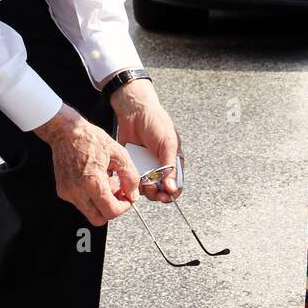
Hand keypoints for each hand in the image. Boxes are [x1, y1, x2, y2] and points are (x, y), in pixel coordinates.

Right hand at [34, 104, 139, 225]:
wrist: (67, 132)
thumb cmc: (90, 139)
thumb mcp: (119, 154)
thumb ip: (130, 177)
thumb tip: (133, 194)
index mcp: (92, 182)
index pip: (111, 212)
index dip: (123, 208)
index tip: (127, 199)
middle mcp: (77, 191)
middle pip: (98, 219)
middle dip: (111, 209)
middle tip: (118, 194)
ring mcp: (68, 192)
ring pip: (89, 211)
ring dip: (102, 203)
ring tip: (108, 182)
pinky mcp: (63, 190)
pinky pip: (80, 203)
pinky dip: (91, 197)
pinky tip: (97, 180)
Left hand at [110, 78, 183, 202]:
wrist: (134, 111)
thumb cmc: (156, 123)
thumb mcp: (167, 145)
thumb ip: (170, 168)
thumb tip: (172, 189)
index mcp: (174, 161)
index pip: (176, 184)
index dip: (172, 193)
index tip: (165, 196)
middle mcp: (161, 166)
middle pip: (161, 190)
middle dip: (156, 193)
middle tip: (152, 189)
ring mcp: (146, 166)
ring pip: (146, 188)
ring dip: (144, 188)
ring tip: (142, 179)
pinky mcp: (133, 165)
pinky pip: (133, 179)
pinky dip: (132, 181)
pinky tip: (131, 175)